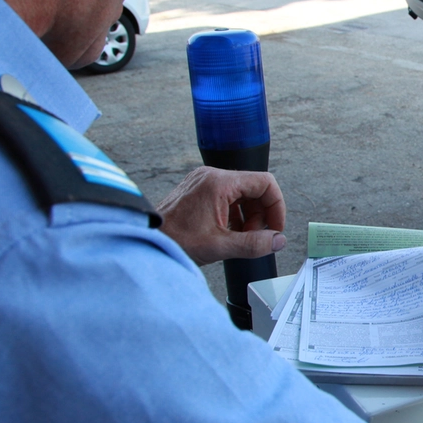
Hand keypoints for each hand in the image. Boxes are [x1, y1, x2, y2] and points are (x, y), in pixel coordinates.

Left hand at [157, 167, 286, 265]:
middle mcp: (211, 176)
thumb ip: (254, 244)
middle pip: (254, 188)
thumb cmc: (174, 240)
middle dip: (261, 214)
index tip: (275, 227)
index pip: (264, 182)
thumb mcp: (220, 245)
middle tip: (256, 237)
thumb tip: (278, 241)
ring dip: (249, 216)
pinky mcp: (198, 190)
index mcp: (219, 183)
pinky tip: (229, 233)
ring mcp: (203, 182)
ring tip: (241, 238)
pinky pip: (227, 197)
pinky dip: (235, 214)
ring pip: (241, 193)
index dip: (276, 206)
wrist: (144, 242)